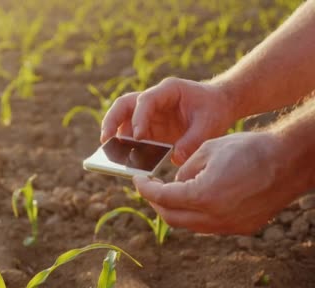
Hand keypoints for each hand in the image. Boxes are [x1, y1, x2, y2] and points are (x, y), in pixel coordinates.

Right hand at [100, 78, 236, 164]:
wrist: (218, 105)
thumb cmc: (213, 109)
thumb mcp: (209, 124)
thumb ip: (193, 140)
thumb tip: (175, 157)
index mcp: (168, 90)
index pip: (145, 100)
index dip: (139, 117)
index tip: (138, 136)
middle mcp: (152, 99)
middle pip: (123, 105)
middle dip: (112, 121)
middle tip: (105, 140)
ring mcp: (147, 114)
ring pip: (121, 119)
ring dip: (113, 135)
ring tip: (108, 154)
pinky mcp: (147, 128)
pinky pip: (130, 136)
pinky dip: (124, 147)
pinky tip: (122, 161)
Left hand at [132, 132, 303, 234]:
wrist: (290, 161)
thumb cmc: (249, 148)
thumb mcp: (207, 150)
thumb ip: (184, 170)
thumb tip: (173, 184)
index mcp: (202, 196)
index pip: (161, 198)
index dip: (144, 189)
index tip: (137, 180)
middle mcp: (214, 217)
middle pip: (171, 218)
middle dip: (156, 203)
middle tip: (149, 187)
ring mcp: (229, 226)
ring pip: (189, 225)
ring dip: (175, 210)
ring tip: (170, 191)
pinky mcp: (241, 228)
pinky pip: (208, 225)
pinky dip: (195, 214)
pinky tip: (194, 198)